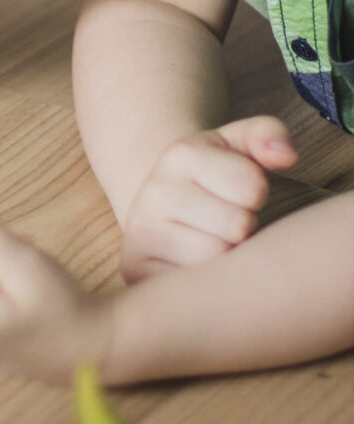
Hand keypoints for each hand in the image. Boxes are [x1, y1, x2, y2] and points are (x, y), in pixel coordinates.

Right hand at [119, 116, 297, 283]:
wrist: (164, 205)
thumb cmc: (214, 177)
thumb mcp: (237, 146)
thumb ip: (268, 134)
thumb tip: (286, 155)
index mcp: (180, 154)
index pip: (251, 187)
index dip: (255, 193)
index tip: (235, 191)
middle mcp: (153, 191)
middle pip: (237, 227)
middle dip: (241, 228)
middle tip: (224, 221)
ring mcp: (141, 234)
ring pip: (217, 260)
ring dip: (225, 258)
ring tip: (209, 241)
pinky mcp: (137, 271)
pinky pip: (194, 289)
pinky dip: (204, 283)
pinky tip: (195, 265)